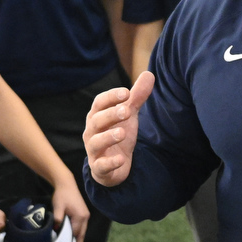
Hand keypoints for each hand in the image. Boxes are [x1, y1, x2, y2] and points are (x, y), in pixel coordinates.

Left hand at [51, 179, 90, 241]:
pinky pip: (81, 226)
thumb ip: (58, 219)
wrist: (66, 184)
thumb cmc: (62, 195)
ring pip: (82, 230)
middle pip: (81, 234)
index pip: (75, 233)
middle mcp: (85, 217)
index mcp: (80, 216)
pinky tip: (76, 237)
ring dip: (79, 239)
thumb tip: (56, 230)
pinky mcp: (83, 213)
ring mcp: (85, 215)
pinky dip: (79, 233)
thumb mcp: (58, 207)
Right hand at [84, 71, 152, 186]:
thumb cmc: (117, 133)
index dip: (111, 97)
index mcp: (97, 116)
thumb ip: (136, 97)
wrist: (113, 165)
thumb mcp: (128, 115)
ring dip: (108, 137)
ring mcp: (94, 150)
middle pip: (97, 120)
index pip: (99, 103)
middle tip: (127, 111)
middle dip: (110, 115)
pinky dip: (110, 163)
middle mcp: (92, 132)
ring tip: (122, 133)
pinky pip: (101, 166)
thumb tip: (149, 73)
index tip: (126, 92)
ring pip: (96, 143)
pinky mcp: (99, 168)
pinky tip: (122, 159)